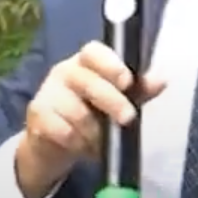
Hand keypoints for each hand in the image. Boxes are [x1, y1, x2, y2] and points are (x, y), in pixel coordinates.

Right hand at [16, 41, 165, 197]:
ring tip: (102, 142)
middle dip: (111, 102)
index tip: (127, 81)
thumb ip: (138, 90)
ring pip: (77, 112)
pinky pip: (63, 130)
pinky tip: (81, 146)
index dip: (110, 64)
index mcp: (86, 62)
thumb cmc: (92, 115)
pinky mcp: (36, 115)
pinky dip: (77, 143)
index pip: (94, 51)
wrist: (54, 144)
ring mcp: (47, 92)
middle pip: (87, 81)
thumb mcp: (118, 100)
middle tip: (128, 119)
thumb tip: (161, 80)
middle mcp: (64, 71)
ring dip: (95, 132)